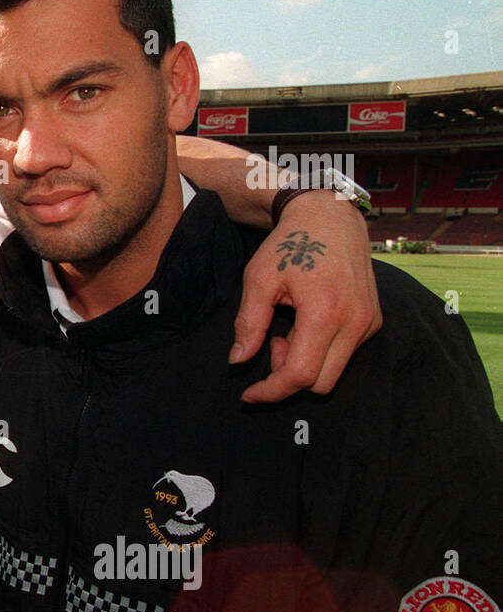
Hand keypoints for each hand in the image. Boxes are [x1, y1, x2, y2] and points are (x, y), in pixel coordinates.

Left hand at [232, 191, 380, 402]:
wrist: (329, 216)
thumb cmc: (291, 244)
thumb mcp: (259, 280)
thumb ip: (249, 324)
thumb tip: (238, 361)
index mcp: (326, 313)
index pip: (300, 374)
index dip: (271, 391)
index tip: (249, 394)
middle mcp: (356, 322)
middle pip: (321, 383)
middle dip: (288, 377)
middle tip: (270, 343)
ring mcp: (370, 323)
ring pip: (334, 371)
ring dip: (304, 362)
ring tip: (286, 328)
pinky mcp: (374, 321)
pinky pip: (345, 354)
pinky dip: (320, 351)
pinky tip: (305, 324)